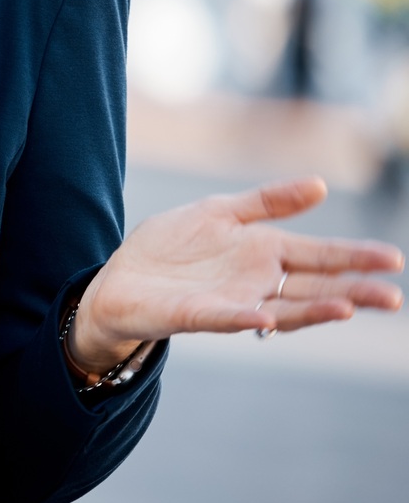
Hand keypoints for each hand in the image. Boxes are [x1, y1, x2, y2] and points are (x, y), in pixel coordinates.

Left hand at [70, 176, 404, 375]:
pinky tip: (265, 315)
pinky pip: (226, 317)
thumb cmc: (173, 247)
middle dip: (352, 291)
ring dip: (314, 310)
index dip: (354, 257)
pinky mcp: (198, 315)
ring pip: (283, 309)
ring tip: (346, 307)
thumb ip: (268, 201)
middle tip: (391, 296)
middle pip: (314, 288)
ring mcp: (232, 303)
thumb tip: (320, 184)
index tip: (392, 259)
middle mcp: (258, 283)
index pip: (320, 256)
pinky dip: (245, 317)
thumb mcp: (221, 212)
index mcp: (265, 254)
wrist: (120, 278)